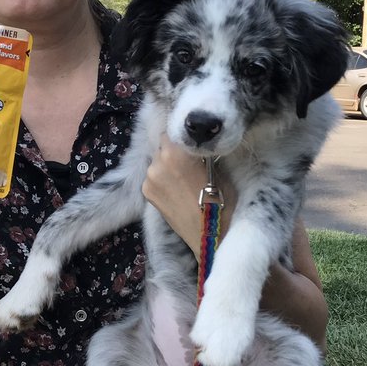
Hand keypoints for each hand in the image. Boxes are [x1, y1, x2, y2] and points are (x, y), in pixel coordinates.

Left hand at [141, 137, 235, 258]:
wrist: (209, 233)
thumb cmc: (220, 199)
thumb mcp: (217, 168)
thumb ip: (200, 152)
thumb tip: (196, 143)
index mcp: (177, 151)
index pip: (174, 131)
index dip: (183, 137)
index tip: (190, 143)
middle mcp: (158, 162)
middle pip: (163, 145)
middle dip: (174, 151)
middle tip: (188, 163)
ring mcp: (149, 178)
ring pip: (157, 162)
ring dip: (166, 166)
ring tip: (182, 180)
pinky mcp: (146, 192)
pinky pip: (153, 177)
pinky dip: (161, 180)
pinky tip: (175, 191)